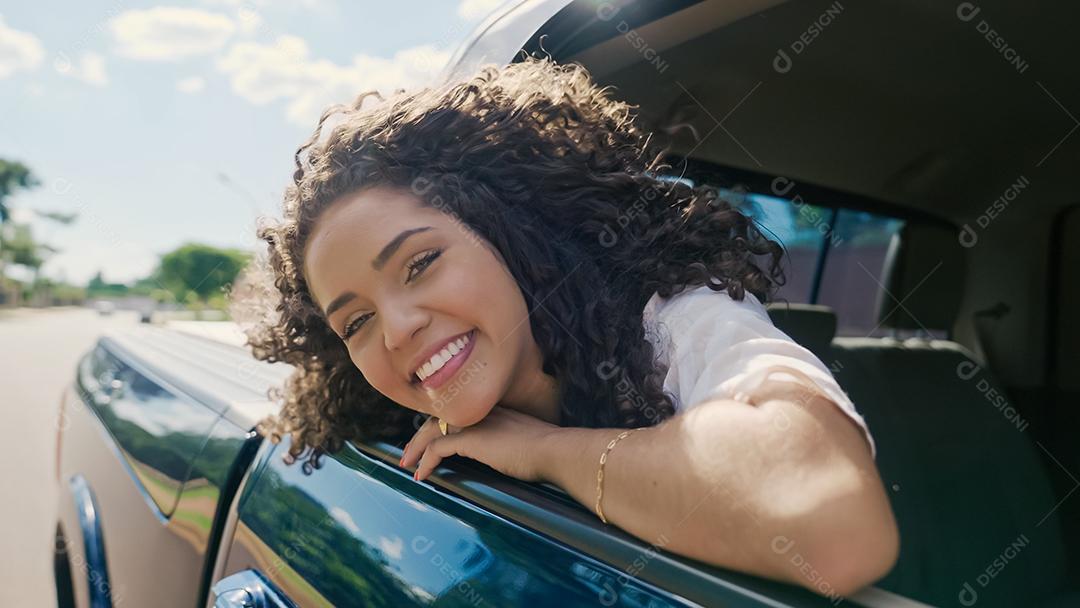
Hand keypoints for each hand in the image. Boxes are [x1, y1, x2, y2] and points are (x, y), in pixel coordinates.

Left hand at [400, 406, 559, 482]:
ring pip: (432, 429)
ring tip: (407, 464)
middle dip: (421, 435)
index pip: (458, 412)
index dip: (441, 424)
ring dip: (417, 448)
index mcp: (494, 410)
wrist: (557, 450)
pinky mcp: (470, 439)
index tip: (432, 439)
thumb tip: (514, 458)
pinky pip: (437, 448)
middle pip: (439, 416)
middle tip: (409, 453)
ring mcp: (474, 423)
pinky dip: (426, 461)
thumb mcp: (529, 442)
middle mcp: (481, 411)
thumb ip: (515, 444)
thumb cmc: (551, 451)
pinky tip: (421, 475)